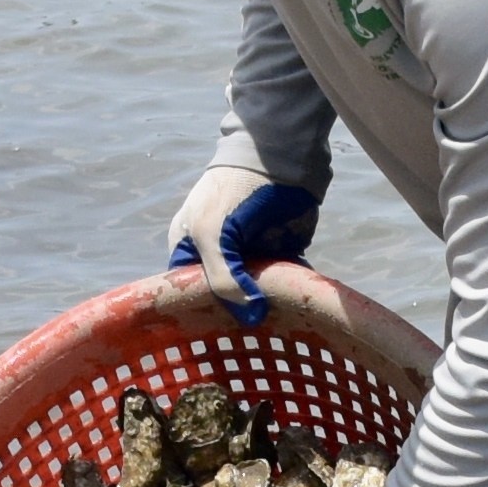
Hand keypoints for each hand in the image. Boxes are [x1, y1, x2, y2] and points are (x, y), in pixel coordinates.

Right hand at [165, 164, 318, 326]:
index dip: (203, 311)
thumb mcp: (212, 234)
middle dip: (240, 311)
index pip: (190, 291)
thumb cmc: (232, 191)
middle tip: (256, 327)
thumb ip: (223, 279)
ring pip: (256, 292)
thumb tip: (251, 316)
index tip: (220, 331)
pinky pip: (284, 280)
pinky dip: (291, 290)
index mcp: (190, 249)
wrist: (278, 156)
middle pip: (226, 296)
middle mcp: (219, 256)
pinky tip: (297, 302)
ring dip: (268, 304)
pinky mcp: (279, 252)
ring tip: (280, 318)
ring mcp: (249, 254)